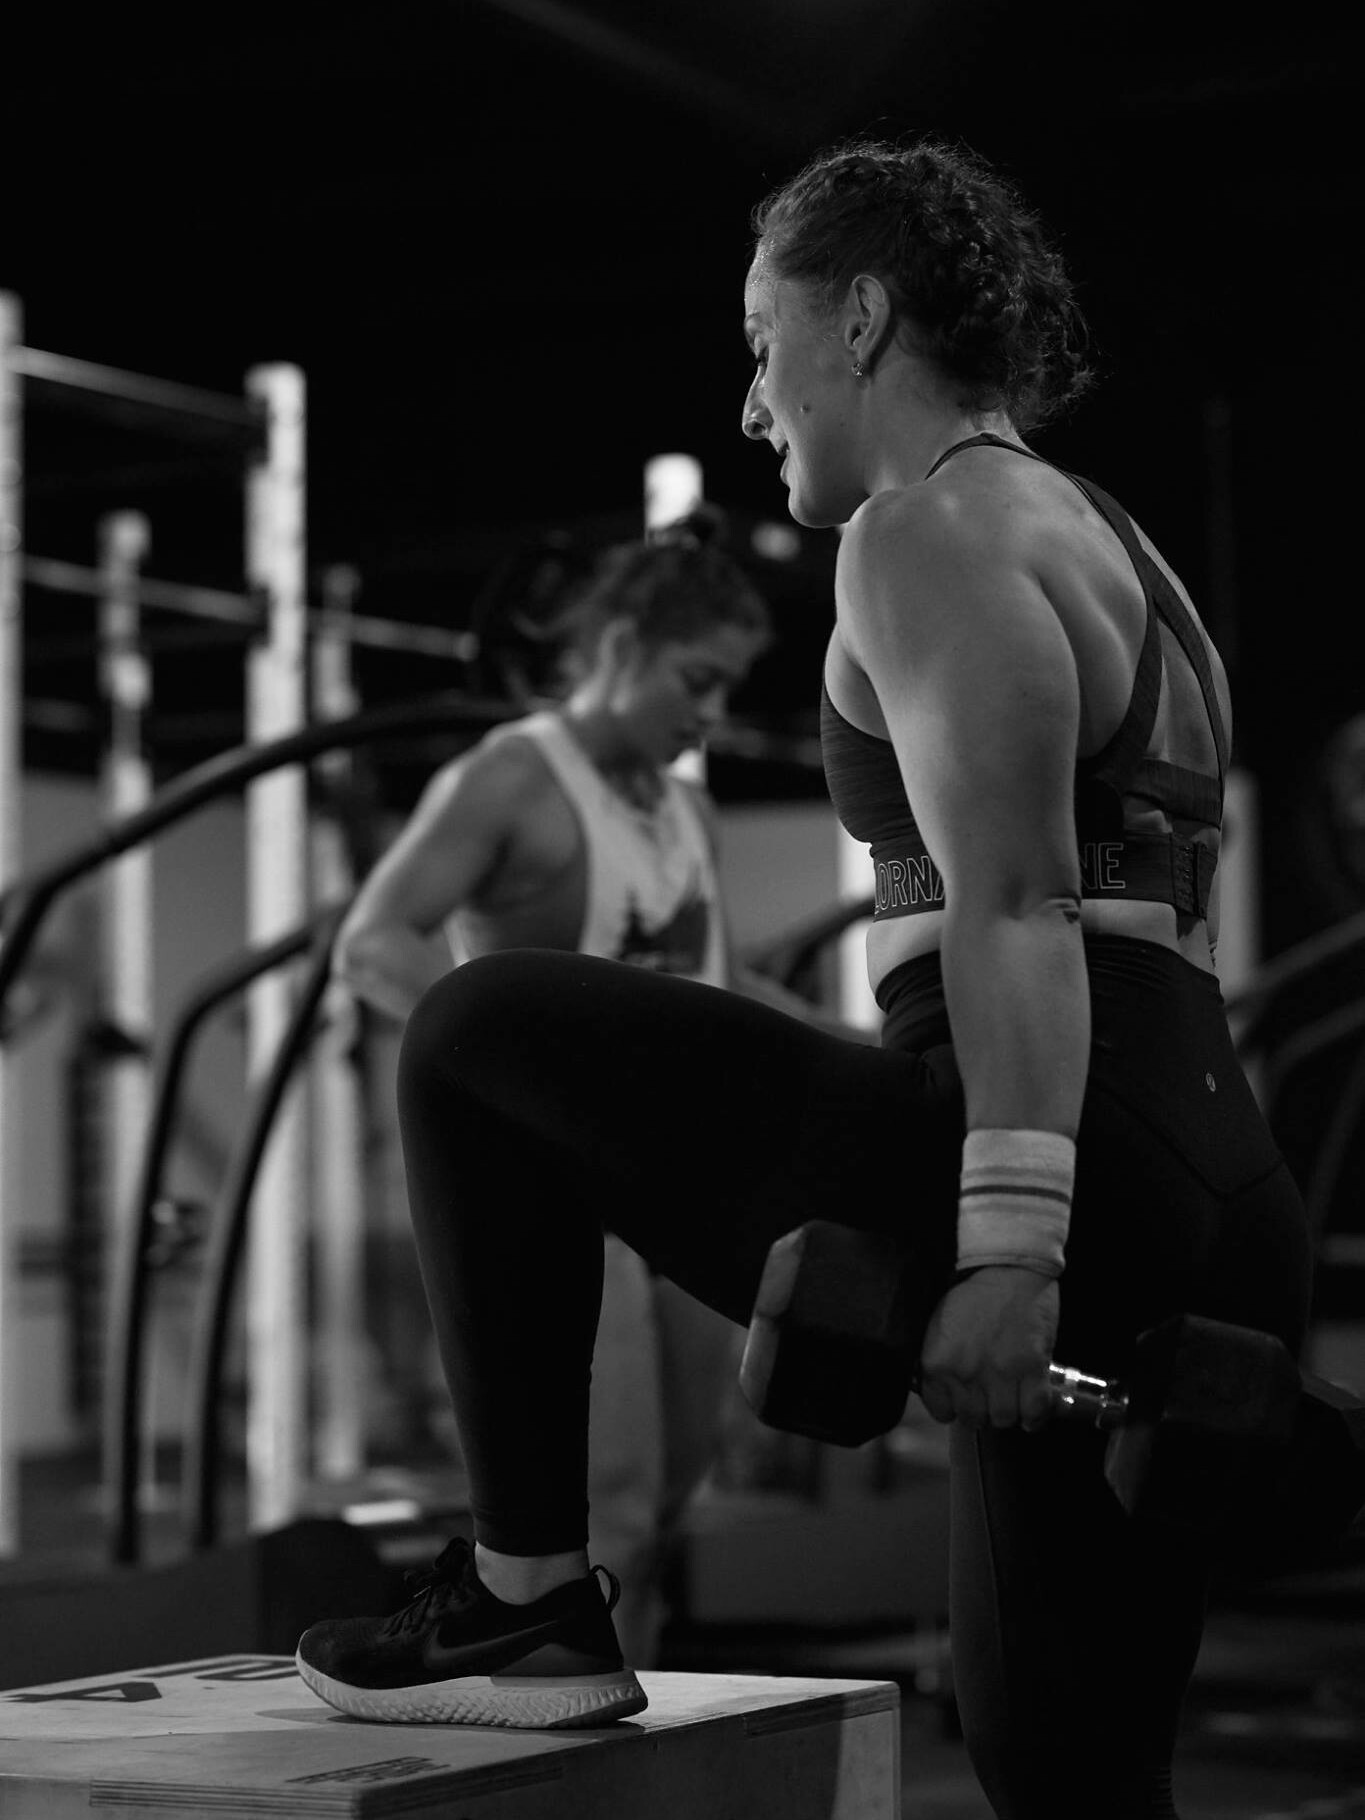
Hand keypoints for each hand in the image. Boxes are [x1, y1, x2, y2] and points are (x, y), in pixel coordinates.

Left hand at [918, 1266, 1059, 1429]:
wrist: (1006, 1265)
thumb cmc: (971, 1291)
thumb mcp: (938, 1327)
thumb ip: (940, 1361)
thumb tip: (946, 1392)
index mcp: (936, 1362)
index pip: (942, 1412)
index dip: (956, 1407)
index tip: (965, 1399)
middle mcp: (964, 1373)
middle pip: (975, 1418)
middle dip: (983, 1410)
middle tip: (991, 1395)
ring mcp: (999, 1373)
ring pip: (1005, 1419)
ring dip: (1010, 1412)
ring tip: (1013, 1397)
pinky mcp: (1032, 1368)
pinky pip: (1035, 1411)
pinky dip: (1035, 1416)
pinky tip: (1032, 1409)